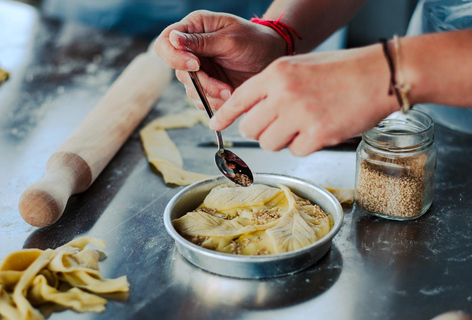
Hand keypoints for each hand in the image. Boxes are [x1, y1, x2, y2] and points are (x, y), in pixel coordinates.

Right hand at [154, 10, 285, 109]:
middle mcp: (192, 49)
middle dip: (202, 83)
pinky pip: (201, 101)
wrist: (273, 58)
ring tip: (231, 91)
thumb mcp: (230, 39)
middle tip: (224, 87)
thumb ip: (201, 42)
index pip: (165, 43)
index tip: (196, 65)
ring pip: (190, 90)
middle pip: (178, 72)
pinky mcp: (208, 86)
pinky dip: (215, 102)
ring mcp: (199, 70)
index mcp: (193, 28)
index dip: (174, 57)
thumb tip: (173, 39)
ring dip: (211, 95)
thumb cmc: (255, 41)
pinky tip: (229, 95)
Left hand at [209, 44, 401, 155]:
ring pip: (268, 144)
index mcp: (276, 74)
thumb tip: (253, 110)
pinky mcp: (318, 135)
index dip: (224, 114)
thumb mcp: (299, 66)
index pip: (238, 99)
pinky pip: (295, 151)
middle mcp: (283, 94)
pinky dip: (305, 145)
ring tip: (302, 126)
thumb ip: (273, 86)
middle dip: (259, 131)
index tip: (214, 125)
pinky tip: (319, 130)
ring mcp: (300, 116)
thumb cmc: (342, 70)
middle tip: (275, 127)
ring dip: (281, 140)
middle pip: (249, 128)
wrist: (380, 75)